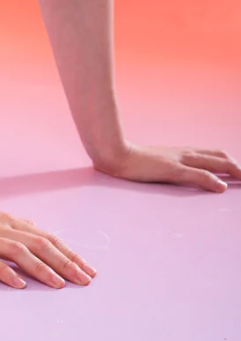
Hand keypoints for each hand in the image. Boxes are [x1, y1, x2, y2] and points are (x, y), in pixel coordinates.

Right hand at [0, 192, 96, 289]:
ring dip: (42, 268)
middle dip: (65, 263)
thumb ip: (16, 227)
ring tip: (59, 284)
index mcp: (9, 222)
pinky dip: (5, 272)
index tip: (88, 270)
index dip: (70, 254)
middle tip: (84, 281)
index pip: (47, 238)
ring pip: (19, 252)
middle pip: (39, 244)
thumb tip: (40, 234)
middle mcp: (0, 228)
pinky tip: (19, 284)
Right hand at [93, 143, 239, 192]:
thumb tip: (174, 175)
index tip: (239, 173)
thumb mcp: (151, 163)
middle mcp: (184, 154)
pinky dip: (212, 180)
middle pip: (220, 157)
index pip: (213, 154)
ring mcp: (179, 160)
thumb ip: (164, 167)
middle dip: (237, 167)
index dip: (229, 162)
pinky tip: (221, 188)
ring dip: (234, 171)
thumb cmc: (128, 160)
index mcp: (179, 152)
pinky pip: (197, 174)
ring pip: (216, 163)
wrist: (113, 154)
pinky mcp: (171, 169)